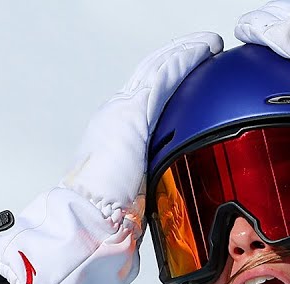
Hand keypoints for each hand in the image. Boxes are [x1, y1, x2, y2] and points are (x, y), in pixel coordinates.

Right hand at [0, 32, 222, 283]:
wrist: (82, 234)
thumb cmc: (101, 233)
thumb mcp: (138, 211)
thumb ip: (154, 202)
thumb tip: (173, 221)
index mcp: (119, 143)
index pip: (150, 104)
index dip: (172, 87)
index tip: (195, 85)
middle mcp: (116, 121)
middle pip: (154, 80)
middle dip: (180, 63)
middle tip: (205, 52)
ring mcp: (122, 114)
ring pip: (159, 70)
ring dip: (185, 54)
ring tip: (207, 44)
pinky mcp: (131, 115)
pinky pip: (165, 76)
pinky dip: (186, 57)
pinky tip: (204, 47)